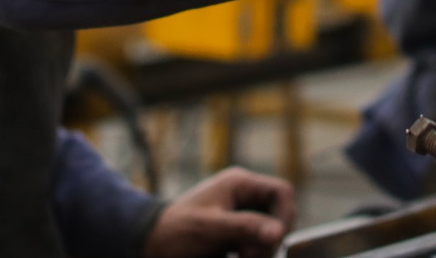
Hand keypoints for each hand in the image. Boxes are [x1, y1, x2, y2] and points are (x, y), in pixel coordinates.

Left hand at [143, 167, 295, 257]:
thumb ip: (245, 227)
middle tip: (249, 255)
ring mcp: (242, 217)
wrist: (151, 247)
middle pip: (280, 215)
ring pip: (271, 233)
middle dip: (271, 237)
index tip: (272, 240)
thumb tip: (278, 232)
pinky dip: (255, 254)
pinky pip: (259, 245)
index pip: (282, 192)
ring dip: (263, 250)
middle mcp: (245, 198)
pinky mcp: (237, 237)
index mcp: (240, 184)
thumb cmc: (175, 232)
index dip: (284, 216)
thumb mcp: (210, 228)